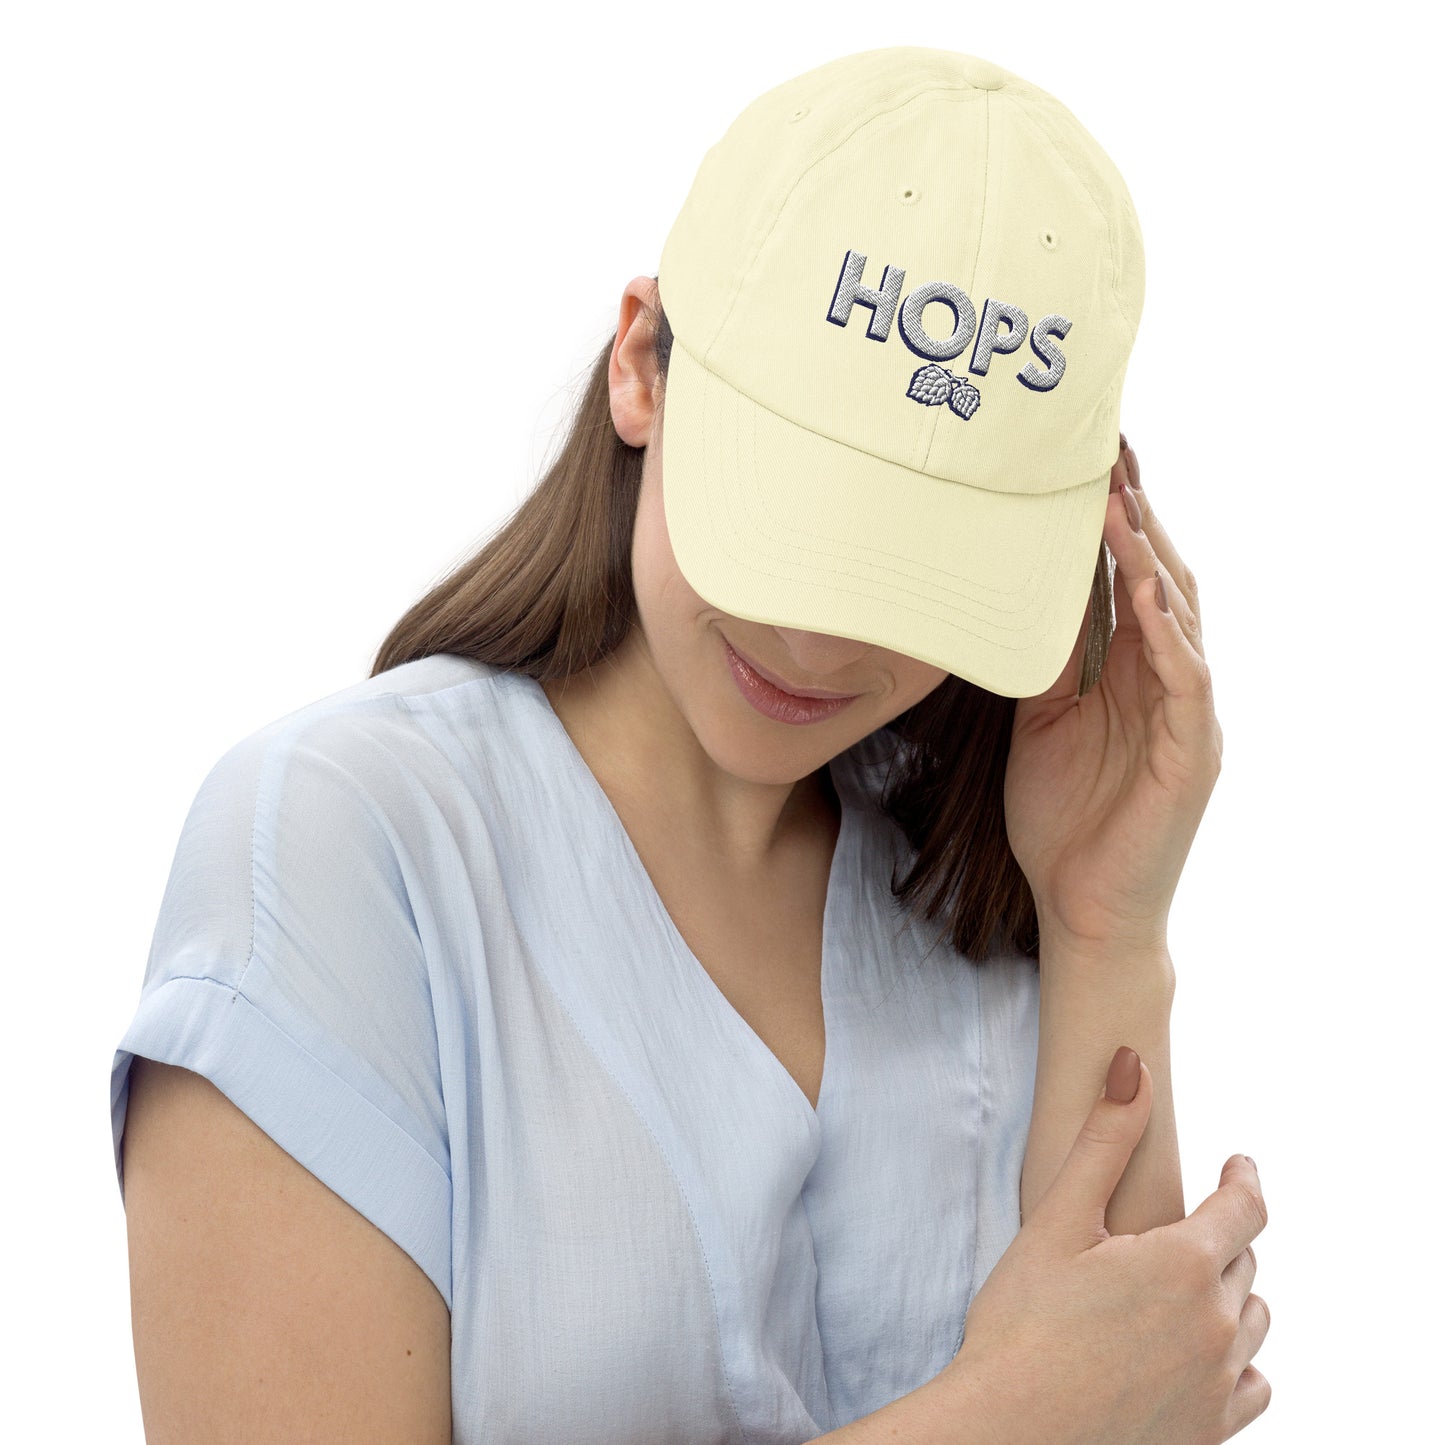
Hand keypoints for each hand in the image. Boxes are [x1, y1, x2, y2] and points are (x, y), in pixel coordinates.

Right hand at [935, 1048, 1271, 1443]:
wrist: (1008, 1435)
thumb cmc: (1021, 1325)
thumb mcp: (1057, 1220)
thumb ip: (1103, 1139)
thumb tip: (1131, 1064)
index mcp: (1184, 1265)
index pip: (1246, 1207)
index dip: (1245, 1178)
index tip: (1238, 1163)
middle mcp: (1216, 1325)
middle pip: (1244, 1262)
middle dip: (1220, 1236)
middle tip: (1183, 1228)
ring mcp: (1218, 1385)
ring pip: (1251, 1322)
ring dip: (1229, 1295)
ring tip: (1189, 1287)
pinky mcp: (1209, 1433)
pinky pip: (1253, 1385)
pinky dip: (1235, 1360)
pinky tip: (1200, 1353)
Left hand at [1004, 434, 1222, 953]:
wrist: (1080, 909)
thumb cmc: (1063, 823)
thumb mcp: (1040, 725)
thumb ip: (1044, 665)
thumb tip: (1015, 603)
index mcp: (1132, 674)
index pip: (1126, 581)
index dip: (1110, 524)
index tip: (1084, 465)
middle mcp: (1168, 682)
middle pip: (1159, 579)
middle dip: (1135, 516)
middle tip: (1108, 453)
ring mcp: (1188, 715)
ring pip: (1180, 617)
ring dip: (1149, 558)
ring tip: (1118, 502)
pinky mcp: (1194, 753)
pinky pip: (1188, 680)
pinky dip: (1170, 633)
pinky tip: (1147, 592)